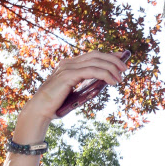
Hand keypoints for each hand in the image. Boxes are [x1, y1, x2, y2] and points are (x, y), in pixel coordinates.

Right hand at [13, 51, 129, 141]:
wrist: (40, 111)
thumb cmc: (56, 105)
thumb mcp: (73, 92)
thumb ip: (84, 85)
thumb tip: (101, 84)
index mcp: (69, 65)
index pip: (92, 55)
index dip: (108, 54)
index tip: (122, 57)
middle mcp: (68, 63)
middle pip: (96, 55)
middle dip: (113, 59)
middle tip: (125, 68)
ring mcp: (67, 68)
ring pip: (96, 62)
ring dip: (111, 68)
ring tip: (120, 78)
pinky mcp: (68, 76)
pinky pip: (92, 71)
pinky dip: (105, 74)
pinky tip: (112, 81)